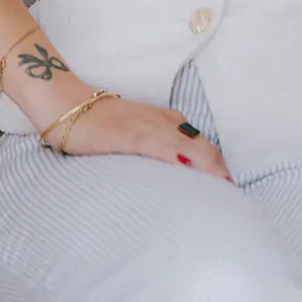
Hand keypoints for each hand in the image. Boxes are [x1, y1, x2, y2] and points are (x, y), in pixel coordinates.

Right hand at [55, 95, 232, 180]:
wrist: (66, 106)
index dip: (217, 164)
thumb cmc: (99, 123)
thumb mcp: (133, 133)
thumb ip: (153, 148)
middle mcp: (160, 121)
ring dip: (207, 165)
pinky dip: (175, 155)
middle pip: (200, 145)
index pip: (201, 143)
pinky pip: (156, 144)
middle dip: (219, 169)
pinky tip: (187, 167)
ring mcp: (145, 126)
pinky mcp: (127, 134)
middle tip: (234, 195)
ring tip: (223, 187)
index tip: (231, 187)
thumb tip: (170, 172)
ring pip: (186, 144)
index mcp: (164, 121)